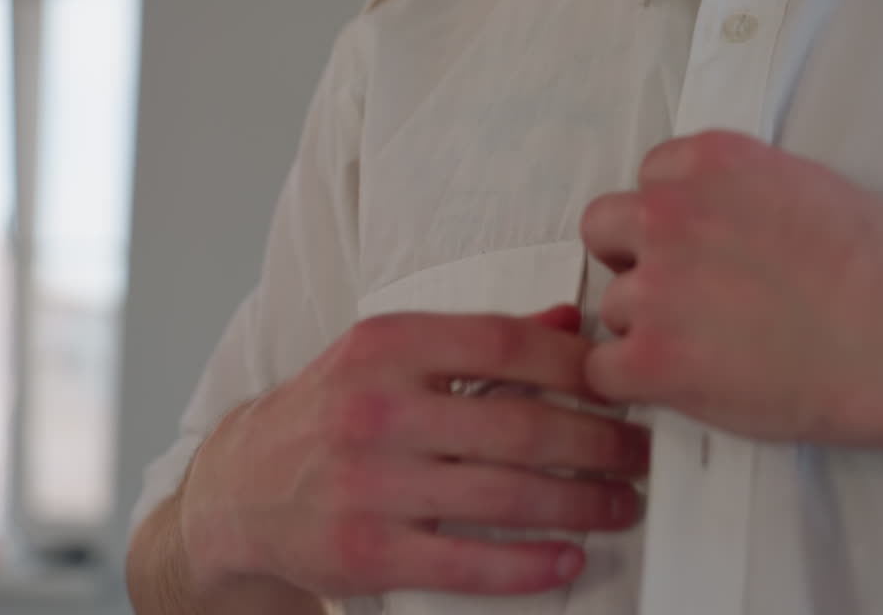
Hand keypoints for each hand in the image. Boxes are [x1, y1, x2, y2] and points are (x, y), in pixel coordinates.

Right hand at [177, 306, 648, 600]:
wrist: (242, 488)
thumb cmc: (330, 413)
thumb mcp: (388, 356)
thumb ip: (477, 339)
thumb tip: (566, 319)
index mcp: (386, 345)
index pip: (506, 342)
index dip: (578, 364)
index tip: (621, 382)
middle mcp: (375, 409)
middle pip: (520, 423)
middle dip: (600, 442)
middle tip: (640, 452)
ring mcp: (369, 484)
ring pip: (505, 494)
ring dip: (582, 503)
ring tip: (621, 503)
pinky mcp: (366, 551)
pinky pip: (468, 561)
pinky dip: (530, 563)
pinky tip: (568, 555)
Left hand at [580, 130, 882, 443]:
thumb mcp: (804, 187)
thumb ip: (737, 194)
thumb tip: (710, 221)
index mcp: (710, 162)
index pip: (647, 179)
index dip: (668, 220)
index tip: (702, 249)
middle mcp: (670, 213)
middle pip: (604, 230)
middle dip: (635, 261)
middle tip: (685, 297)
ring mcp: (657, 286)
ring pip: (612, 306)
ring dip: (647, 328)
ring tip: (713, 350)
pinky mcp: (655, 358)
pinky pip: (601, 371)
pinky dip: (632, 384)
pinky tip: (681, 386)